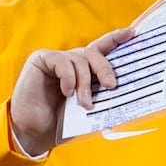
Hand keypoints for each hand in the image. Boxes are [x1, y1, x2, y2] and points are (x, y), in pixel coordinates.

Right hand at [8, 26, 133, 155]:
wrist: (34, 133)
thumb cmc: (61, 122)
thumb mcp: (88, 108)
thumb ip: (101, 96)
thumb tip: (125, 93)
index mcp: (83, 70)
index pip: (101, 49)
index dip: (115, 39)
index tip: (131, 33)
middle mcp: (70, 61)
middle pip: (94, 53)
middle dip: (105, 68)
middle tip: (110, 86)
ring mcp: (55, 59)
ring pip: (80, 59)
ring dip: (84, 83)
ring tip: (84, 103)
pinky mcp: (41, 59)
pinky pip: (62, 61)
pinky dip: (68, 77)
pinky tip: (67, 92)